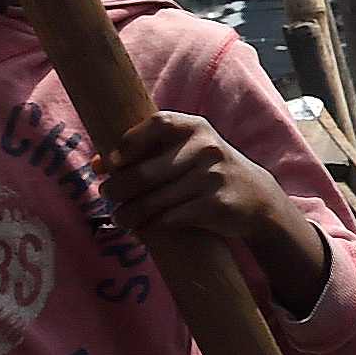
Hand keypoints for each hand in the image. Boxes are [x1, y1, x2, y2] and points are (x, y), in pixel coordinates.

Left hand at [108, 110, 324, 303]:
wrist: (257, 198)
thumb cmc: (209, 171)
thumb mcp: (189, 150)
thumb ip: (150, 151)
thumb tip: (97, 164)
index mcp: (195, 127)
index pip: (156, 125)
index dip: (128, 143)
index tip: (110, 162)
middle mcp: (206, 148)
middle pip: (147, 170)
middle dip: (119, 187)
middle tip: (106, 195)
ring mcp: (212, 177)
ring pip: (155, 199)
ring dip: (129, 213)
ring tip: (118, 218)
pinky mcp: (216, 205)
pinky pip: (171, 217)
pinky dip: (151, 226)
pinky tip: (141, 229)